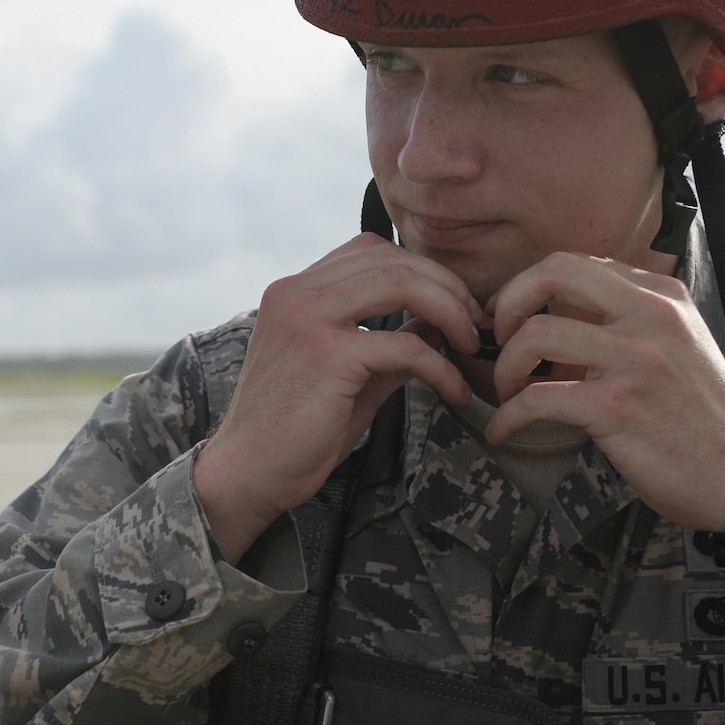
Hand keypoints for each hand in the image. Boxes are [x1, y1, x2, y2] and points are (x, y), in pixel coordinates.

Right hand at [195, 234, 479, 561]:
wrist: (250, 472)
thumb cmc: (296, 429)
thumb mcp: (347, 372)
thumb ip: (388, 342)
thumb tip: (437, 324)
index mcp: (296, 290)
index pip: (370, 251)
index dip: (422, 271)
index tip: (454, 305)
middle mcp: (297, 293)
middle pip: (392, 259)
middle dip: (446, 286)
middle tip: (474, 324)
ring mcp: (309, 319)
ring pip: (402, 284)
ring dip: (450, 311)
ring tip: (468, 345)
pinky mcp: (328, 355)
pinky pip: (406, 345)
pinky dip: (440, 366)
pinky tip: (454, 390)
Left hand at [483, 252, 724, 531]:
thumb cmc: (702, 417)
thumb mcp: (680, 345)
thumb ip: (633, 319)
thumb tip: (568, 312)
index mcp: (663, 297)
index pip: (577, 263)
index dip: (529, 286)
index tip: (511, 315)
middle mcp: (651, 316)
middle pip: (553, 273)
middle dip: (508, 303)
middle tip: (498, 338)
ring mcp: (635, 359)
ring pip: (537, 334)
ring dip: (505, 367)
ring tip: (507, 392)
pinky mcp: (618, 407)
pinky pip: (539, 398)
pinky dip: (509, 416)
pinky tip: (504, 431)